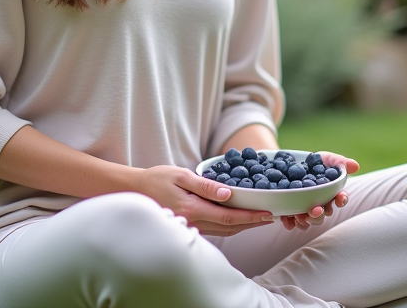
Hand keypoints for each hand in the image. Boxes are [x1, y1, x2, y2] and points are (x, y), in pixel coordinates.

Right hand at [136, 165, 275, 236]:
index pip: (229, 216)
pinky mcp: (188, 226)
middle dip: (252, 222)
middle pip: (230, 227)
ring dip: (243, 226)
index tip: (268, 213)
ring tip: (260, 219)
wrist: (134, 191)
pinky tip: (238, 220)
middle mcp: (193, 222)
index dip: (250, 216)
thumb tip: (229, 194)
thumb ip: (205, 185)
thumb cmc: (156, 179)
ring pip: (223, 231)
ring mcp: (191, 227)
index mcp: (193, 209)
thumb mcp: (180, 175)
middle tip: (271, 217)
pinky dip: (230, 226)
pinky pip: (214, 229)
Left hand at [279, 151, 359, 230]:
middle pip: (324, 214)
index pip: (341, 199)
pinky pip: (293, 222)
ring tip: (299, 215)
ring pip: (309, 220)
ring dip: (306, 220)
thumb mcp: (326, 159)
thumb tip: (355, 166)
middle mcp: (321, 204)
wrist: (291, 162)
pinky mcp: (292, 210)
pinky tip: (288, 220)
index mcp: (332, 193)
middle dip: (320, 214)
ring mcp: (307, 209)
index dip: (342, 200)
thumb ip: (340, 162)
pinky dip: (290, 222)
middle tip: (315, 209)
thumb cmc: (315, 162)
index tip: (340, 197)